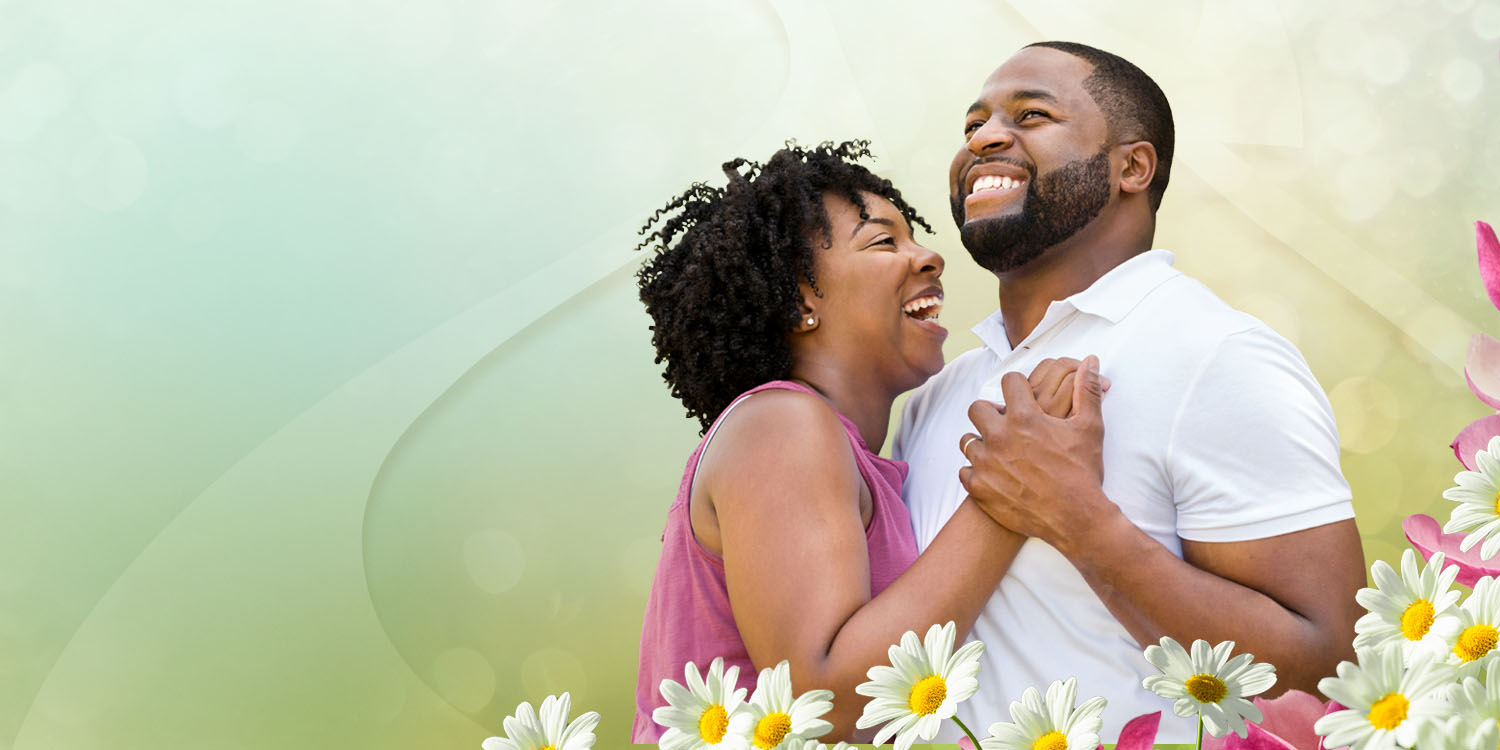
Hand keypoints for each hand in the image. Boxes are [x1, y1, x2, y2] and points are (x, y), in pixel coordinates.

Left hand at [957, 355, 1108, 547]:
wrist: (1076, 518)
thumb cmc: (1083, 472)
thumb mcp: (1090, 427)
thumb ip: (1087, 390)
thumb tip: (1091, 361)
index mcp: (1024, 418)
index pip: (1008, 382)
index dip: (1018, 387)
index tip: (1023, 398)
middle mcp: (999, 437)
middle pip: (977, 408)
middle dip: (991, 413)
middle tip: (1007, 425)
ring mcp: (985, 463)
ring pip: (967, 440)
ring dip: (982, 443)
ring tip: (1000, 452)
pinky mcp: (979, 488)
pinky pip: (964, 471)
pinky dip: (977, 472)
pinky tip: (994, 474)